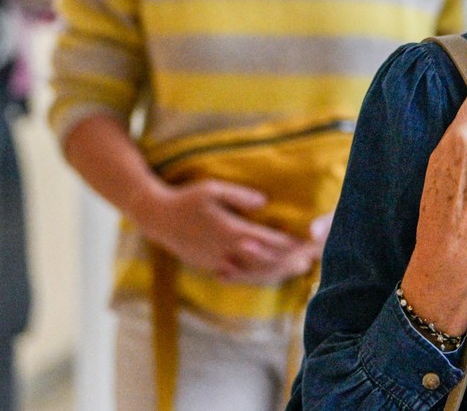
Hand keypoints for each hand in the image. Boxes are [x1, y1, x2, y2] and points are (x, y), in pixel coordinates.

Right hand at [134, 178, 328, 284]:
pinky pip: (238, 277)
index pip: (267, 241)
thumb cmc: (187, 199)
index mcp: (229, 231)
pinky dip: (256, 277)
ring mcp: (216, 262)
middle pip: (263, 261)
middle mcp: (225, 251)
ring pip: (252, 273)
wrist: (157, 218)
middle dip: (287, 261)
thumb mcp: (213, 189)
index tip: (306, 242)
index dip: (288, 244)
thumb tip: (264, 202)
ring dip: (275, 272)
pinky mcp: (209, 267)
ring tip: (296, 269)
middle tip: (309, 259)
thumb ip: (239, 196)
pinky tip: (269, 275)